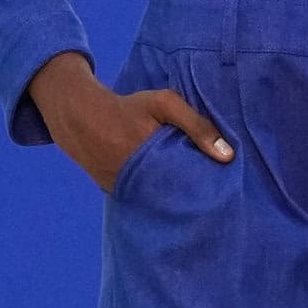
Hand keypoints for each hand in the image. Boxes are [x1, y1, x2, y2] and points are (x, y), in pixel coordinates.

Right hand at [26, 50, 233, 192]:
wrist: (80, 118)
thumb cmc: (128, 108)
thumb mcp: (163, 104)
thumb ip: (197, 125)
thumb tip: (228, 156)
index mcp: (154, 160)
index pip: (192, 183)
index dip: (208, 186)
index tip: (225, 187)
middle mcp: (140, 182)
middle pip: (179, 199)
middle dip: (196, 197)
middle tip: (216, 197)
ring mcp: (127, 192)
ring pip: (163, 203)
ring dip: (177, 200)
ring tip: (197, 198)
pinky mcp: (118, 196)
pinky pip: (145, 201)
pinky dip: (158, 198)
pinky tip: (171, 194)